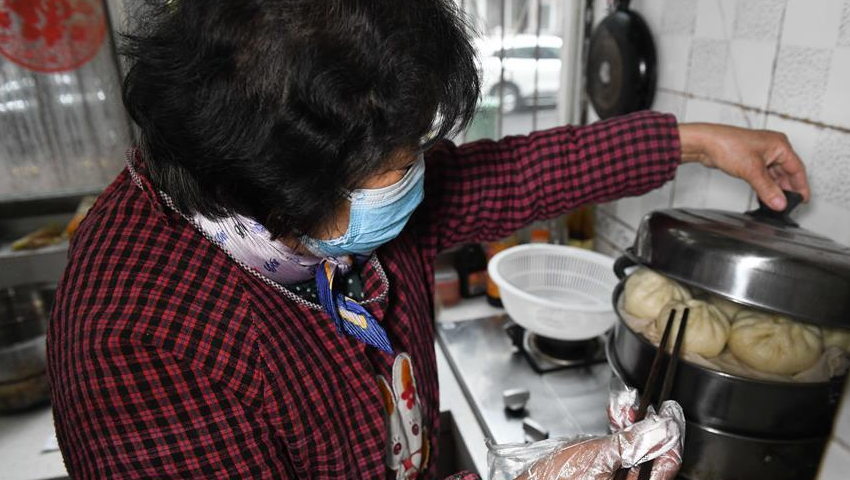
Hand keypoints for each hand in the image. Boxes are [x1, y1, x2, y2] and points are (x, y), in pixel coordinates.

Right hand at [513, 401, 684, 479]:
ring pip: (635, 456)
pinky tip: (615, 421)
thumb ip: (633, 441)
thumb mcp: (598, 456)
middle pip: (651, 459)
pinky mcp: (603, 479)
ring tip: (625, 409)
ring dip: (631, 429)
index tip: (669, 411)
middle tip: (642, 405)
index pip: (668, 462)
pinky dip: (618, 439)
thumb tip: (663, 426)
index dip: (670, 433)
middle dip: (647, 428)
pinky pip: (619, 459)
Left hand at [678, 123, 809, 210]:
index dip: (801, 186)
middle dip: (788, 189)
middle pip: (786, 172)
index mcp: (779, 145)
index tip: (803, 200)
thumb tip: (780, 203)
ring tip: (777, 203)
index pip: (797, 168)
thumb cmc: (727, 145)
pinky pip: (763, 175)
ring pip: (774, 175)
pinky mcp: (750, 160)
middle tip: (789, 205)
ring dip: (775, 188)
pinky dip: (765, 185)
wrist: (705, 143)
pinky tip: (765, 195)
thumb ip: (767, 189)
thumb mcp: (752, 171)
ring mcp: (761, 153)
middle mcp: (772, 147)